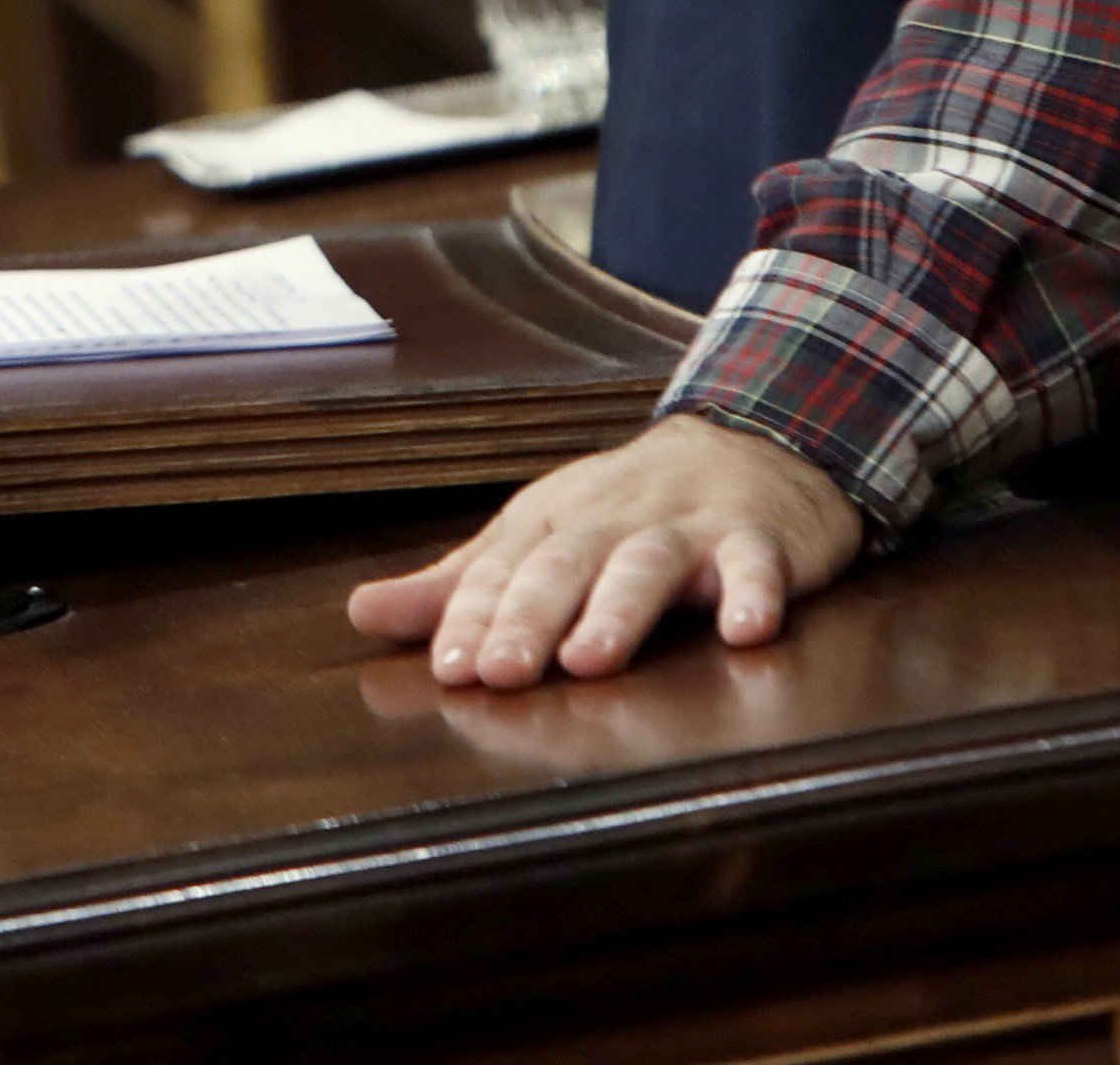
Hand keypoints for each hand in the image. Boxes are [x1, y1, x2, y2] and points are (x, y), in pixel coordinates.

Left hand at [346, 415, 865, 687]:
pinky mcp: (757, 540)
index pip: (502, 571)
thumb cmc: (626, 512)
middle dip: (529, 617)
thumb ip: (457, 586)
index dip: (474, 617)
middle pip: (565, 566)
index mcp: (551, 525)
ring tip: (591, 657)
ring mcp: (686, 528)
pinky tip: (744, 630)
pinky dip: (752, 592)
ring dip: (619, 610)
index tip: (449, 667)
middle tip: (500, 672)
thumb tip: (362, 614)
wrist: (748, 447)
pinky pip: (756, 565)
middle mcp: (611, 522)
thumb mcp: (537, 540)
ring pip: (648, 565)